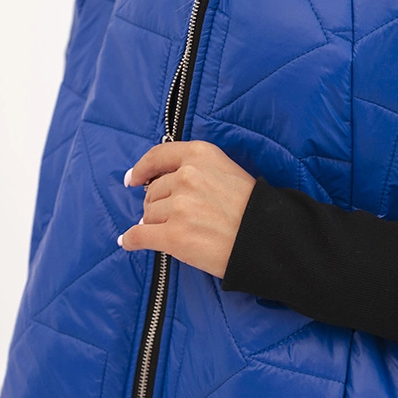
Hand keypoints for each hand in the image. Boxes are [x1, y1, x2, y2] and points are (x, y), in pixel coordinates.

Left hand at [119, 140, 255, 277]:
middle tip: (178, 219)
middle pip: (153, 192)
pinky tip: (127, 242)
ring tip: (179, 233)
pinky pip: (140, 236)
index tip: (133, 178)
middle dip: (158, 206)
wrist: (270, 240)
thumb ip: (195, 169)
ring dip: (156, 225)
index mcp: (200, 155)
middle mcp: (187, 176)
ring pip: (148, 215)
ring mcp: (180, 207)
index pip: (158, 156)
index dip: (142, 169)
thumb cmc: (252, 209)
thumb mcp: (226, 171)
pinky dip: (131, 240)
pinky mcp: (175, 236)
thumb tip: (155, 183)